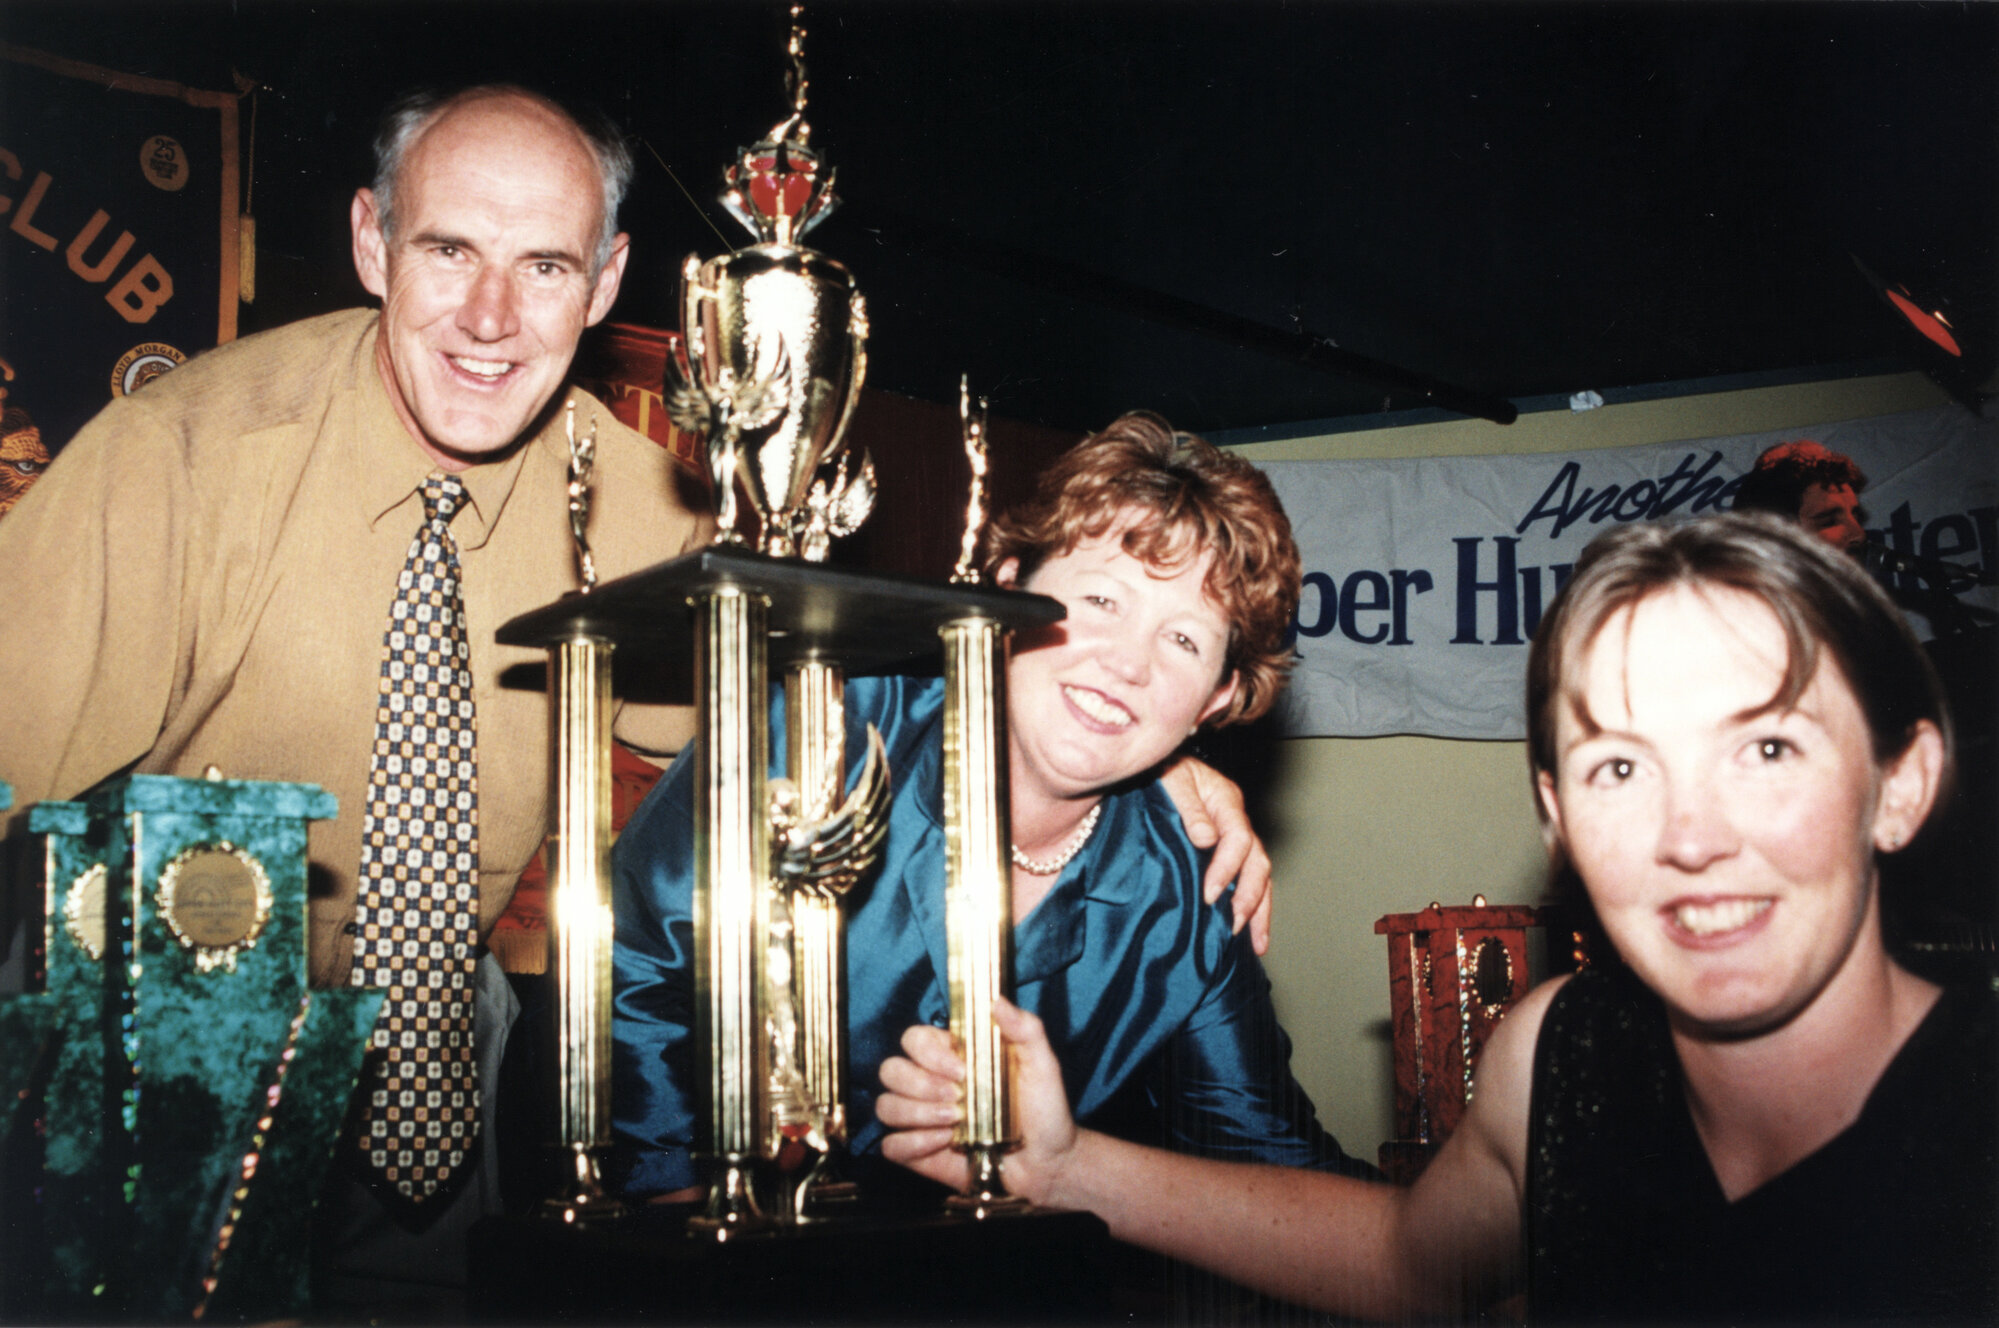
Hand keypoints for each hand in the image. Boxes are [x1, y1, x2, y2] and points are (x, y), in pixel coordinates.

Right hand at [877, 1000, 1080, 1205]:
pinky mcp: (919, 1153)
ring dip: (917, 1114)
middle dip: (920, 1084)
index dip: (929, 1053)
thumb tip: (997, 1001)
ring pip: (886, 1106)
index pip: (914, 1039)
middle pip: (891, 1070)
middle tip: (957, 1098)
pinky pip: (892, 1146)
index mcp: (952, 1057)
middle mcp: (931, 1084)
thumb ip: (1025, 1029)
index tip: (961, 1069)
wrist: (1048, 1163)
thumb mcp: (1042, 1064)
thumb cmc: (1044, 1111)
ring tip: (954, 1124)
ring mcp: (922, 1119)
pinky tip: (943, 1144)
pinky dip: (912, 1144)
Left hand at [1160, 753, 1272, 953]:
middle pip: (1257, 862)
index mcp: (1226, 801)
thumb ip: (1188, 807)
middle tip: (1232, 925)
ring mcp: (1234, 837)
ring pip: (1259, 876)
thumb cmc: (1161, 770)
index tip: (1209, 894)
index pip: (1238, 839)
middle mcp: (1236, 821)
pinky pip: (1246, 880)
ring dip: (1259, 910)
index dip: (1227, 868)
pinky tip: (1249, 933)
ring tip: (1258, 944)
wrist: (1157, 766)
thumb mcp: (1171, 779)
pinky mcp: (1225, 853)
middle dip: (1249, 897)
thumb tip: (1205, 838)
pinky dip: (1252, 906)